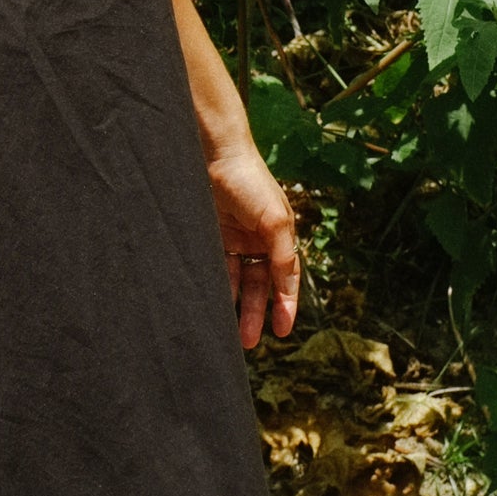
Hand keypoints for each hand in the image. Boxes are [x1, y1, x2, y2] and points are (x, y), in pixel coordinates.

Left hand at [205, 142, 299, 351]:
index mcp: (279, 235)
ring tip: (231, 333)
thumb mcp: (274, 220)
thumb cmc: (250, 181)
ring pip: (236, 281)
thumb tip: (286, 287)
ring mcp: (234, 238)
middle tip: (250, 342)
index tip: (283, 331)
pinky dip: (216, 287)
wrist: (214, 153)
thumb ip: (282, 254)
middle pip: (259, 285)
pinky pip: (215, 268)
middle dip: (256, 314)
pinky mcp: (211, 235)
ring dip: (235, 306)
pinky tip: (213, 306)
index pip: (284, 278)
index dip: (285, 304)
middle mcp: (258, 239)